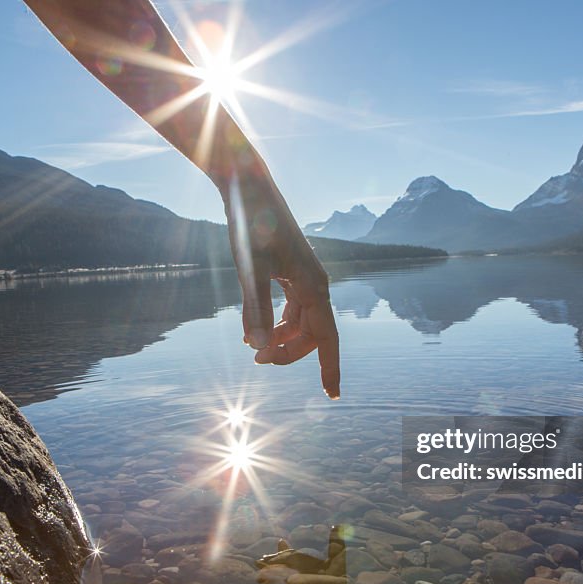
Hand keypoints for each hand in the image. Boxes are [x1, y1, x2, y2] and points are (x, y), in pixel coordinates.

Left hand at [226, 173, 339, 399]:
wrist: (248, 187)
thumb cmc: (252, 225)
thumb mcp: (251, 270)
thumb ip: (256, 310)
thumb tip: (260, 348)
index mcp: (314, 287)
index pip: (327, 339)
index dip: (330, 369)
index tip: (333, 396)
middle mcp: (315, 284)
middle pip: (312, 334)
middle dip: (289, 352)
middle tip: (257, 360)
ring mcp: (303, 277)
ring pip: (301, 322)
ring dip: (281, 339)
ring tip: (253, 349)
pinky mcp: (290, 271)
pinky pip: (291, 308)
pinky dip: (276, 322)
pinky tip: (255, 329)